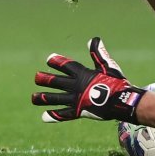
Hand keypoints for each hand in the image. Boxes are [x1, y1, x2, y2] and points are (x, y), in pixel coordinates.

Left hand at [31, 37, 145, 122]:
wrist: (121, 101)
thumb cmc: (116, 82)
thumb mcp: (107, 66)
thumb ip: (98, 53)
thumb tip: (94, 39)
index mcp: (82, 74)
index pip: (66, 66)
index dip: (57, 61)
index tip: (49, 59)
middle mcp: (76, 86)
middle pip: (57, 81)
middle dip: (45, 79)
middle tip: (36, 77)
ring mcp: (76, 99)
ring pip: (56, 98)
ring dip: (44, 97)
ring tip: (33, 98)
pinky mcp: (78, 112)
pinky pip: (63, 114)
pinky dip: (54, 115)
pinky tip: (44, 116)